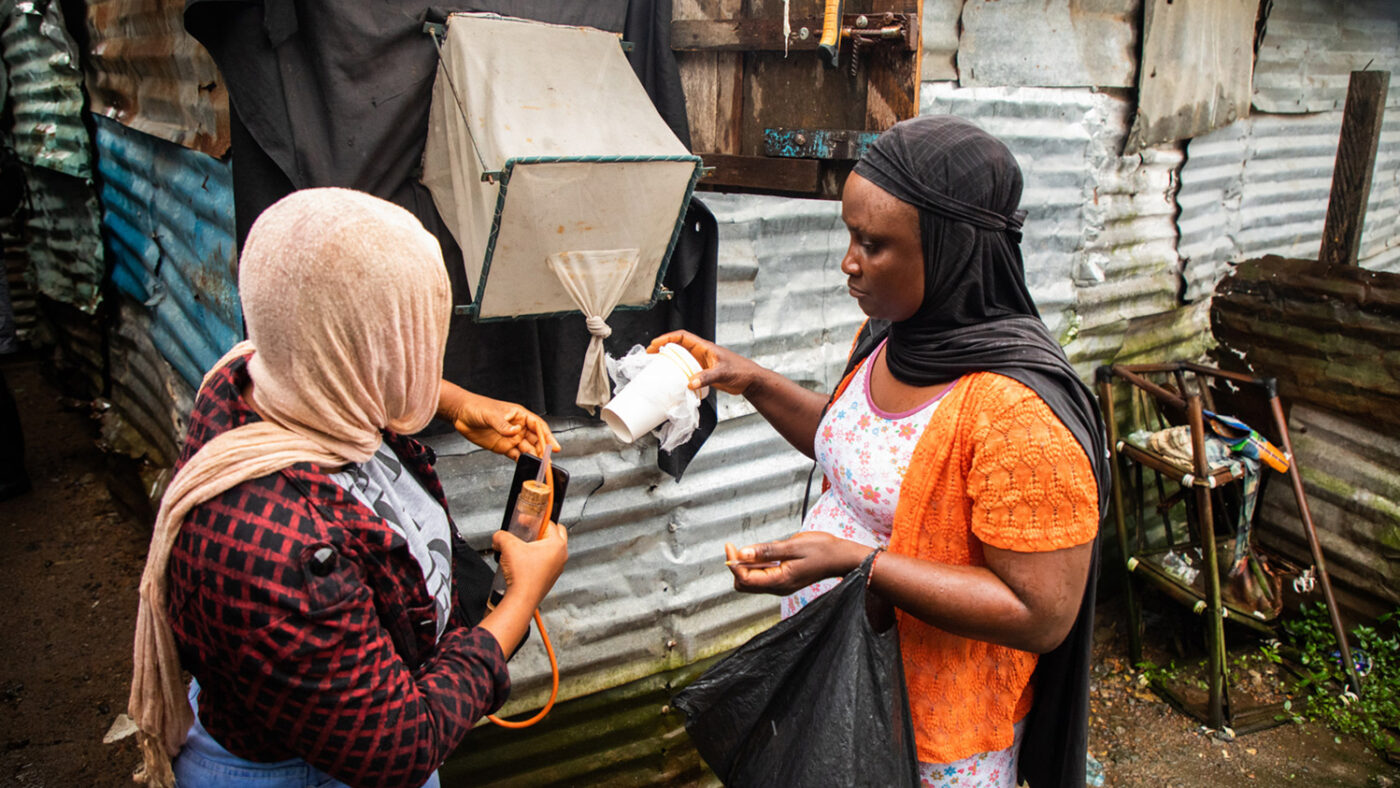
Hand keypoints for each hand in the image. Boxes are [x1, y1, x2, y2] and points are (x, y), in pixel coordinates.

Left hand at [439, 381, 560, 459]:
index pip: (538, 426)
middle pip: (535, 439)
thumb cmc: (477, 407)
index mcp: (519, 415)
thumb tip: (515, 432)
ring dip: (534, 456)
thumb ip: (503, 425)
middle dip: (542, 449)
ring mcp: (511, 438)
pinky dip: (522, 460)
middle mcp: (518, 427)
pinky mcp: (503, 447)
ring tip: (539, 465)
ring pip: (527, 448)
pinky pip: (516, 455)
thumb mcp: (491, 414)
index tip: (553, 446)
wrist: (460, 414)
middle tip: (547, 460)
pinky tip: (526, 465)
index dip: (547, 436)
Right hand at [492, 523, 568, 608]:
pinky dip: (535, 559)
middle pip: (556, 534)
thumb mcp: (508, 546)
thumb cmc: (523, 576)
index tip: (523, 521)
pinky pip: (545, 563)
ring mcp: (557, 568)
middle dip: (541, 530)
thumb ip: (502, 536)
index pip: (549, 523)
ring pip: (550, 550)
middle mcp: (561, 556)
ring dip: (538, 546)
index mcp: (557, 544)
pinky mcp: (549, 578)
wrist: (521, 599)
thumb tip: (498, 537)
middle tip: (529, 531)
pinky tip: (522, 562)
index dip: (533, 520)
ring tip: (522, 547)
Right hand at [647, 330, 765, 396]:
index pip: (682, 337)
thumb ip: (707, 377)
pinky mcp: (703, 373)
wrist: (751, 380)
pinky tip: (673, 380)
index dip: (667, 338)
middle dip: (663, 348)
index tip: (655, 344)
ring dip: (669, 360)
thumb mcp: (723, 373)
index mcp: (705, 347)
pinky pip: (687, 370)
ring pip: (681, 359)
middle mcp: (701, 353)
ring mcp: (702, 363)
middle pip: (678, 346)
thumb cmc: (741, 371)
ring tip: (656, 366)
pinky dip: (678, 373)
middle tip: (650, 354)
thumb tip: (690, 383)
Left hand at [724, 532, 869, 595]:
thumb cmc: (821, 550)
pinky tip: (763, 553)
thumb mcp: (793, 546)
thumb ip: (766, 551)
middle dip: (737, 566)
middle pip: (745, 584)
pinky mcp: (784, 580)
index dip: (734, 563)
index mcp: (779, 581)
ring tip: (751, 548)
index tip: (730, 546)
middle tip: (736, 547)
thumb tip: (743, 553)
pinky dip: (757, 565)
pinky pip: (763, 576)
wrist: (840, 557)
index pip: (745, 578)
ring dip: (746, 565)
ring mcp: (781, 585)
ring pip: (752, 581)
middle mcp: (778, 587)